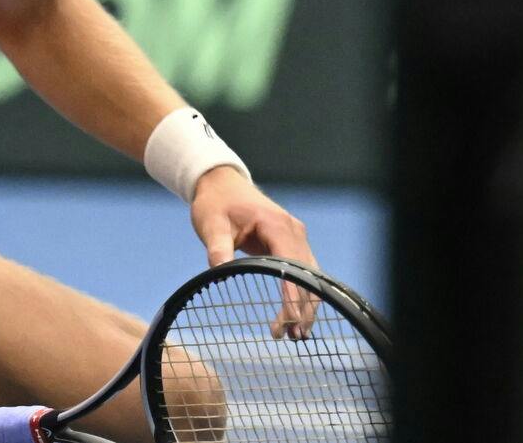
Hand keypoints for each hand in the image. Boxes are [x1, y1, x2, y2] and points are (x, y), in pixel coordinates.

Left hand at [190, 166, 319, 338]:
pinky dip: (303, 294)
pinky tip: (296, 316)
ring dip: (306, 304)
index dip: (293, 294)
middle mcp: (293, 231)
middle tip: (291, 337)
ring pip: (311, 276)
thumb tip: (217, 273)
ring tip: (295, 335)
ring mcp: (296, 236)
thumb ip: (217, 247)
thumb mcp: (211, 224)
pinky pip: (304, 272)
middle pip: (308, 274)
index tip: (289, 321)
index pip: (291, 265)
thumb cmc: (216, 204)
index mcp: (277, 225)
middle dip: (303, 307)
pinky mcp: (292, 243)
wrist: (222, 185)